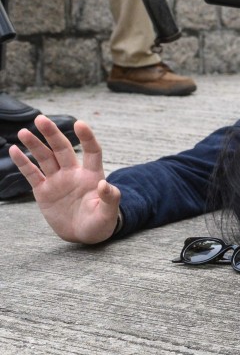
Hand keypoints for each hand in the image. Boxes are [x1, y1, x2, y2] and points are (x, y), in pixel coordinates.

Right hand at [10, 116, 120, 243]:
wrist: (83, 235)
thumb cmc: (100, 223)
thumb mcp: (108, 213)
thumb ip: (110, 198)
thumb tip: (105, 184)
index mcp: (92, 175)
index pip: (92, 151)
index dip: (87, 138)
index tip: (80, 124)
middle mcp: (74, 173)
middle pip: (63, 149)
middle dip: (52, 134)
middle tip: (41, 119)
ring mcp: (58, 180)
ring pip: (45, 158)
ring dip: (35, 145)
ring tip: (24, 131)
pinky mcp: (43, 191)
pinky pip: (32, 174)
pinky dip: (23, 162)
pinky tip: (15, 149)